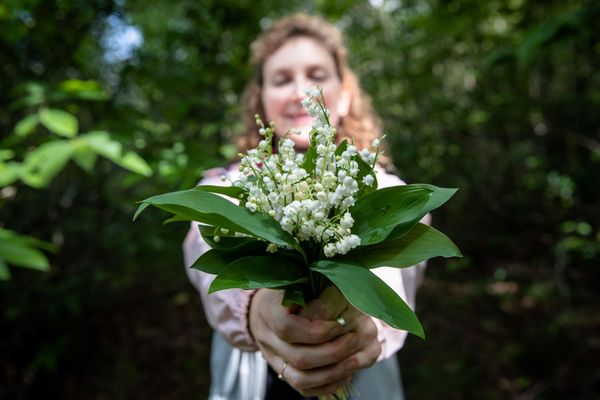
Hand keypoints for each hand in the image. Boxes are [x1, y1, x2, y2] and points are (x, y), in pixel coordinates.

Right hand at [248, 287, 380, 396]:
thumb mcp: (297, 281)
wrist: (265, 308)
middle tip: (354, 340)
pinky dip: (327, 384)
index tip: (339, 323)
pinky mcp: (282, 373)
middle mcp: (266, 338)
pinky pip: (304, 388)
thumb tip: (339, 294)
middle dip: (332, 352)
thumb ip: (313, 290)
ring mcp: (272, 359)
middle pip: (299, 357)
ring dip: (332, 372)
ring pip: (301, 379)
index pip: (287, 327)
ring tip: (354, 360)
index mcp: (267, 310)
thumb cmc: (288, 290)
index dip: (316, 330)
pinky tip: (345, 372)